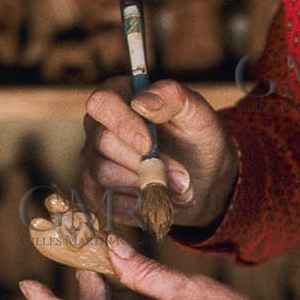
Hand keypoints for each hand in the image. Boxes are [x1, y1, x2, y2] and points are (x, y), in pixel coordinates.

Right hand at [81, 78, 237, 232]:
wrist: (204, 180)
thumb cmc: (197, 139)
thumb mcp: (198, 114)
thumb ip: (173, 97)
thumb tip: (141, 102)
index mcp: (119, 96)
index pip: (102, 102)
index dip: (123, 124)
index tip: (148, 144)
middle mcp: (99, 126)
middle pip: (103, 141)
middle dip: (145, 162)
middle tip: (181, 175)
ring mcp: (94, 159)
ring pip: (105, 172)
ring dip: (148, 184)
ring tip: (180, 187)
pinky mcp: (97, 192)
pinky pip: (108, 200)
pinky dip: (141, 203)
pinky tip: (162, 198)